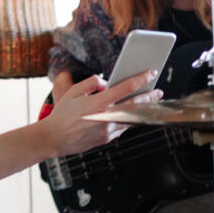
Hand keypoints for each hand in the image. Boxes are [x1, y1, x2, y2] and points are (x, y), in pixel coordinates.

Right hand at [40, 71, 161, 156]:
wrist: (54, 138)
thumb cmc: (62, 114)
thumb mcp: (73, 92)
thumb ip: (92, 83)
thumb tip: (106, 83)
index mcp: (99, 103)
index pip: (126, 88)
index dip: (141, 79)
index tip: (151, 73)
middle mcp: (106, 117)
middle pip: (135, 105)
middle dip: (149, 97)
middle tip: (159, 91)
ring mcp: (108, 130)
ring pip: (131, 118)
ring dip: (142, 110)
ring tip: (149, 103)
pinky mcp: (107, 139)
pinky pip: (122, 127)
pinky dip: (128, 120)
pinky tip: (130, 115)